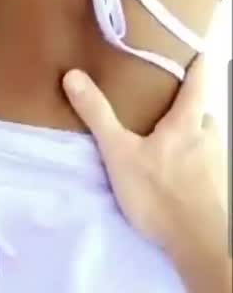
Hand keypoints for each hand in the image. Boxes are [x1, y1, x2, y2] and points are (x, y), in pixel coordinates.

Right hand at [62, 56, 227, 258]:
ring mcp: (219, 164)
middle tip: (165, 109)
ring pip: (206, 141)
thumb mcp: (120, 153)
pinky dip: (196, 165)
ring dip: (191, 139)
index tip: (197, 49)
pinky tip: (180, 179)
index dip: (198, 63)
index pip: (200, 81)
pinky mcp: (220, 189)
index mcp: (188, 122)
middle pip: (203, 112)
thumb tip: (73, 75)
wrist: (200, 244)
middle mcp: (210, 137)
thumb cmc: (160, 194)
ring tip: (169, 147)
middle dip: (187, 110)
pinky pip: (208, 166)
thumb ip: (97, 115)